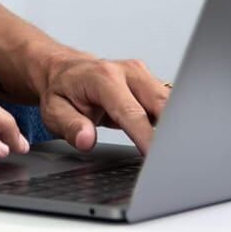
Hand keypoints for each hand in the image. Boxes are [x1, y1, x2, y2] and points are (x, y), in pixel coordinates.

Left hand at [38, 49, 168, 154]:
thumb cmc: (61, 92)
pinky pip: (169, 104)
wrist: (64, 71)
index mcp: (103, 78)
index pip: (132, 112)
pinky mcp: (150, 83)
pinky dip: (172, 122)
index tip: (157, 158)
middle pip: (162, 104)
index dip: (147, 137)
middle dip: (173, 132)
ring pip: (171, 103)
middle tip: (176, 160)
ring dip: (175, 127)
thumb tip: (86, 140)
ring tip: (176, 153)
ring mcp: (142, 75)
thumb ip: (71, 126)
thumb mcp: (54, 112)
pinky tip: (171, 141)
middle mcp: (127, 72)